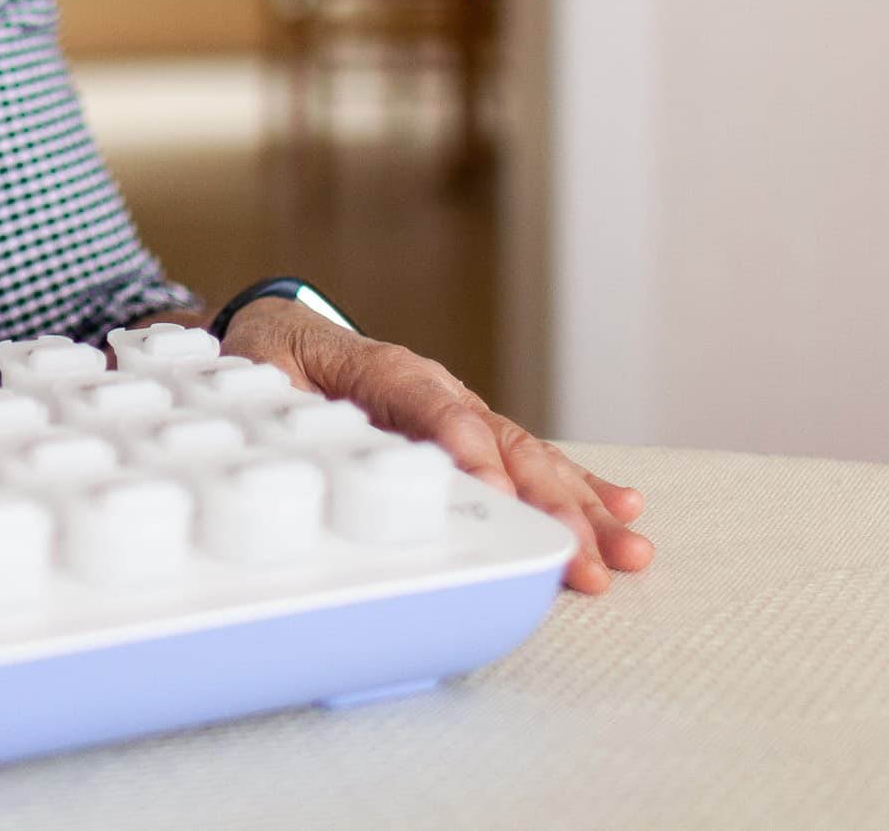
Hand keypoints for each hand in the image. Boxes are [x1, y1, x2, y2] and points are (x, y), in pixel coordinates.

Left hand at [221, 299, 652, 593]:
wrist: (285, 336)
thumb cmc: (276, 359)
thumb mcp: (261, 374)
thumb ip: (283, 401)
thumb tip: (304, 431)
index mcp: (384, 370)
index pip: (436, 409)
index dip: (468, 449)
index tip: (496, 492)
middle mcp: (437, 390)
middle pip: (503, 444)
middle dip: (549, 502)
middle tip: (583, 553)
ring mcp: (461, 412)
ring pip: (530, 458)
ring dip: (580, 506)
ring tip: (627, 546)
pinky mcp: (472, 436)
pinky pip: (530, 460)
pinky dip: (577, 486)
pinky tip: (621, 509)